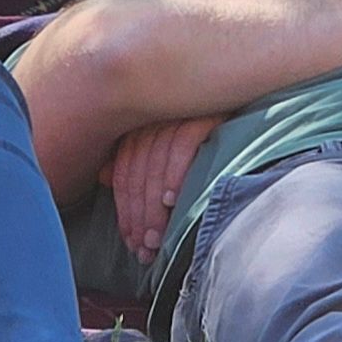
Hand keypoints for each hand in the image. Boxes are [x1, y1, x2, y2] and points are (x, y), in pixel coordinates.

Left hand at [102, 113, 220, 260]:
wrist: (236, 93)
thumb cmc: (202, 127)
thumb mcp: (162, 142)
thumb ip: (132, 159)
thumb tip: (104, 177)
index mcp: (137, 129)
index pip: (123, 177)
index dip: (125, 213)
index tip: (133, 243)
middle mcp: (152, 121)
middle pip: (137, 176)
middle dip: (139, 218)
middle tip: (146, 249)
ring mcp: (175, 116)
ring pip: (155, 168)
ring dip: (153, 208)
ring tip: (158, 238)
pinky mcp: (202, 115)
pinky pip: (182, 147)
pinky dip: (174, 174)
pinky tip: (172, 200)